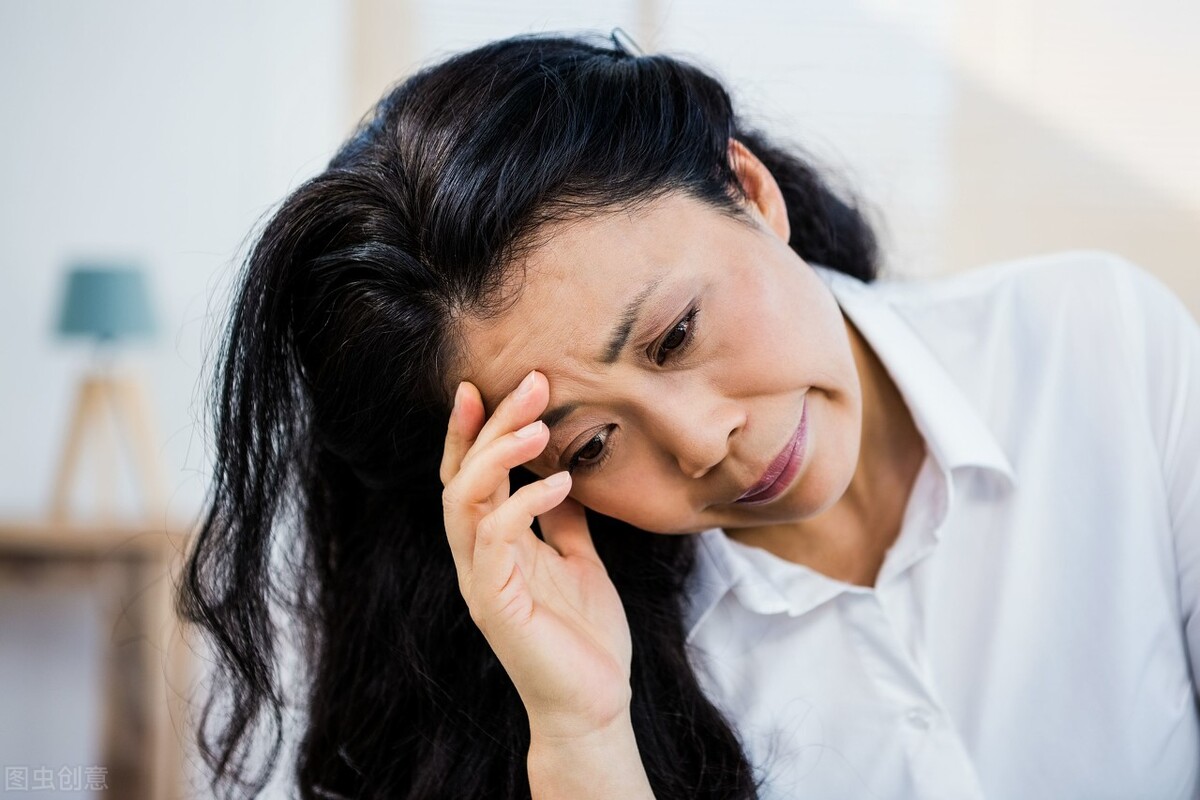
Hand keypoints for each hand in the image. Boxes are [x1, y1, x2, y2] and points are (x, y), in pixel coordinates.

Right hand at [440, 371, 633, 738]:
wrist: (593, 704)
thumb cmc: (584, 636)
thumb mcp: (579, 560)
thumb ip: (561, 520)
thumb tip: (562, 473)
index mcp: (493, 543)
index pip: (469, 474)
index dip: (471, 429)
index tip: (487, 383)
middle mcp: (477, 556)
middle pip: (462, 474)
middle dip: (489, 424)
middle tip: (529, 382)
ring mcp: (481, 580)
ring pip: (465, 500)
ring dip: (498, 455)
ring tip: (539, 425)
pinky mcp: (496, 604)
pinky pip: (496, 540)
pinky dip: (524, 504)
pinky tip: (561, 484)